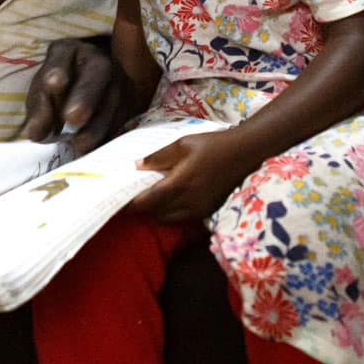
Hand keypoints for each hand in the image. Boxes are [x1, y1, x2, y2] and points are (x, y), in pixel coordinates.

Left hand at [23, 38, 125, 155]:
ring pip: (115, 97)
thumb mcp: (41, 94)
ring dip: (98, 123)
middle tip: (72, 118)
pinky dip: (111, 134)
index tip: (52, 83)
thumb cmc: (57, 90)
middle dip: (85, 96)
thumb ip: (39, 110)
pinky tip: (98, 151)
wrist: (85, 89)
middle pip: (97, 71)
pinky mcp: (132, 101)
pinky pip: (125, 116)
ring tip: (81, 146)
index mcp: (67, 50)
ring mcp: (119, 77)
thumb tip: (35, 134)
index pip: (62, 54)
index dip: (58, 68)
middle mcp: (97, 58)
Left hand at [129, 132, 256, 223]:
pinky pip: (183, 218)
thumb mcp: (183, 143)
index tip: (118, 202)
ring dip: (157, 212)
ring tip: (151, 198)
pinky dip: (172, 213)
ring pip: (169, 219)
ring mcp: (200, 209)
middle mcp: (190, 201)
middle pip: (157, 213)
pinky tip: (171, 199)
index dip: (132, 204)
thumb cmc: (212, 144)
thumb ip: (158, 156)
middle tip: (132, 198)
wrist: (245, 152)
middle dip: (143, 208)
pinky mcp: (208, 211)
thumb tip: (136, 166)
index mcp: (181, 182)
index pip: (149, 201)